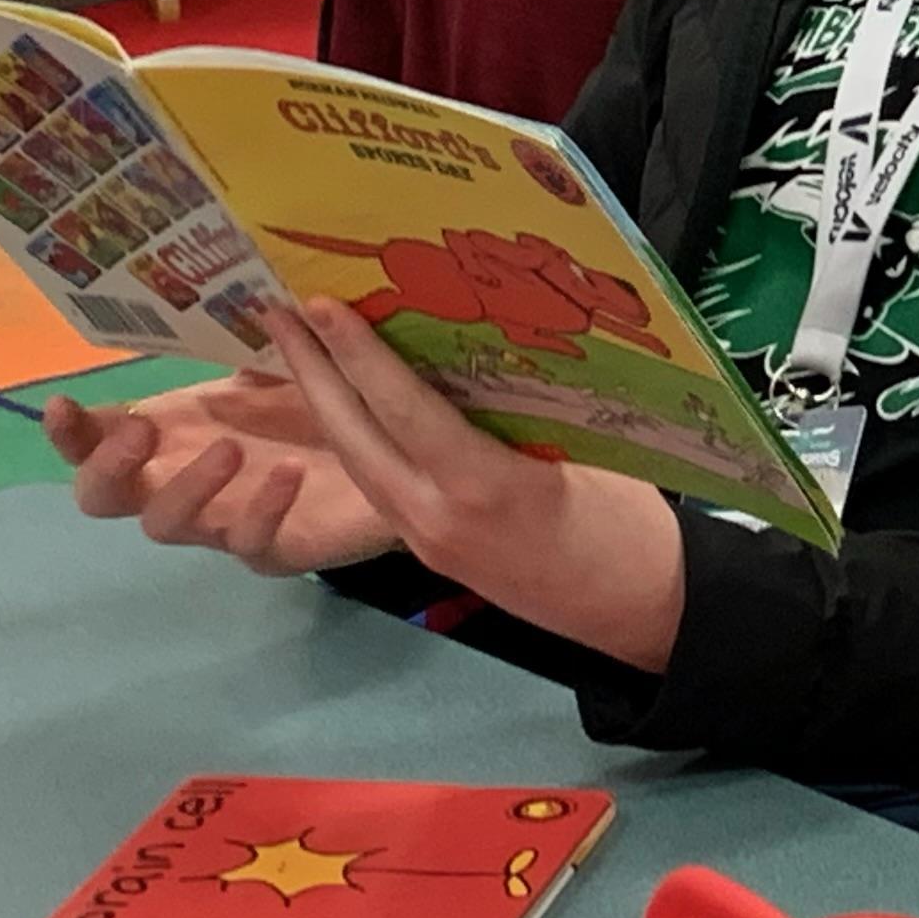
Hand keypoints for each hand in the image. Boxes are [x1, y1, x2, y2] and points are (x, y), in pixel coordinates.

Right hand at [45, 369, 400, 575]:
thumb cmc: (309, 409)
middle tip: (141, 433)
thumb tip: (223, 299)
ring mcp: (218, 523)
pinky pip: (249, 544)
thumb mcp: (271, 368)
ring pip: (165, 525)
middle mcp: (178, 482)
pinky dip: (263, 509)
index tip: (63, 405)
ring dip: (188, 486)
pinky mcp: (269, 550)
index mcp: (168, 434)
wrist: (387, 456)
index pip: (91, 442)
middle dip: (107, 468)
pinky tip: (288, 474)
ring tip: (231, 448)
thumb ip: (238, 344)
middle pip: (101, 498)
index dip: (68, 433)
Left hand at [255, 298, 687, 671]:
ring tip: (295, 348)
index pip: (404, 411)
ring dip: (322, 404)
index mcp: (485, 487)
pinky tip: (346, 406)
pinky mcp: (432, 550)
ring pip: (358, 463)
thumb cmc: (632, 528)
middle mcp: (438, 516)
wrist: (642, 612)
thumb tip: (480, 347)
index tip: (322, 305)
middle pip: (355, 437)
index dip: (358, 355)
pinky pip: (380, 485)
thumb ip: (524, 409)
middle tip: (276, 311)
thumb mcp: (589, 451)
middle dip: (311, 372)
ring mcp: (428, 539)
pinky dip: (355, 438)